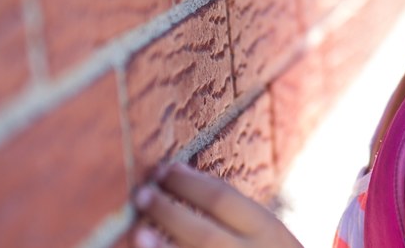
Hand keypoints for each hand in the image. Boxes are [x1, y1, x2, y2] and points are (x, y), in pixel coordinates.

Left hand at [132, 162, 302, 247]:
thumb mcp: (265, 228)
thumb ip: (230, 207)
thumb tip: (175, 171)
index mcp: (267, 230)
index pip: (221, 199)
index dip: (187, 183)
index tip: (163, 169)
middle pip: (203, 234)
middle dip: (168, 213)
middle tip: (141, 195)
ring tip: (137, 233)